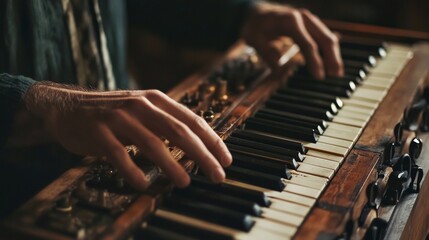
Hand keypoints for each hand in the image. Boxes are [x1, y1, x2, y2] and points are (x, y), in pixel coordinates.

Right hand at [24, 82, 231, 189]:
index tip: (226, 160)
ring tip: (186, 181)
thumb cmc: (112, 114)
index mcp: (156, 100)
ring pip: (152, 143)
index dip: (212, 141)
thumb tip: (199, 147)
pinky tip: (143, 184)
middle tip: (217, 175)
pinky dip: (132, 170)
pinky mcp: (99, 132)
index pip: (192, 121)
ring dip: (172, 165)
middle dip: (202, 155)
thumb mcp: (143, 111)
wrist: (68, 106)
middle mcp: (141, 105)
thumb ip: (167, 124)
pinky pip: (118, 154)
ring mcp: (119, 117)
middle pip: (179, 132)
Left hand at [241, 2, 342, 78]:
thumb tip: (279, 70)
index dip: (315, 61)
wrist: (257, 13)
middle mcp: (303, 18)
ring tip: (337, 72)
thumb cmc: (256, 26)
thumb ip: (267, 55)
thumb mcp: (255, 40)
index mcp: (290, 21)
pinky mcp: (310, 25)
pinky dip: (329, 50)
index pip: (307, 43)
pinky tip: (332, 62)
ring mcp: (308, 20)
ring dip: (334, 54)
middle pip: (324, 38)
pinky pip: (324, 36)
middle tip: (335, 75)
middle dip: (331, 57)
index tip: (319, 76)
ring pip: (327, 36)